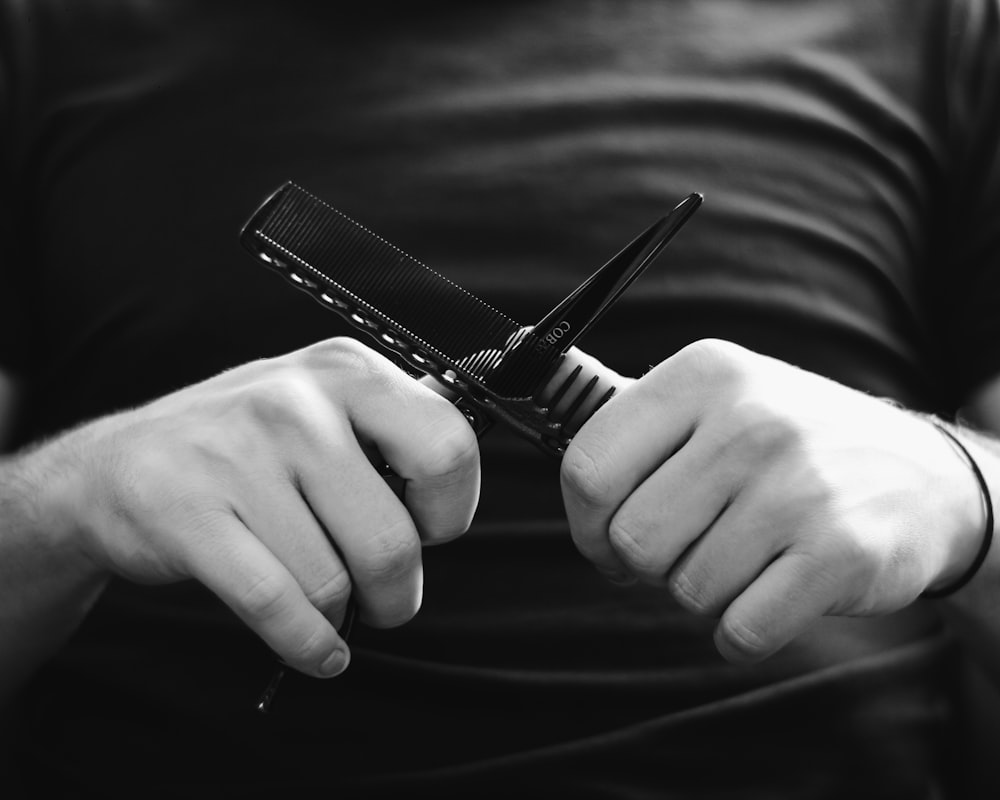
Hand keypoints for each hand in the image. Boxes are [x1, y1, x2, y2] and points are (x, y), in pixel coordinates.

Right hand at [38, 337, 479, 676]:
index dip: (451, 510)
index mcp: (345, 370)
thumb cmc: (243, 445)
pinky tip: (316, 647)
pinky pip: (277, 605)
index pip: (448, 447)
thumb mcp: (321, 405)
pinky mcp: (189, 514)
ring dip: (340, 616)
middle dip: (398, 592)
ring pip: (333, 582)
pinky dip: (307, 643)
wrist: (116, 467)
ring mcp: (237, 454)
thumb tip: (455, 487)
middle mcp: (296, 402)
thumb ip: (391, 433)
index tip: (431, 531)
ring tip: (329, 607)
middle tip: (387, 599)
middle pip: (393, 538)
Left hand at [561, 339, 983, 662]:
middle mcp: (749, 420)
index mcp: (703, 375)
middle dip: (646, 564)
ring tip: (743, 556)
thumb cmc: (790, 444)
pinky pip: (739, 630)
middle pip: (631, 538)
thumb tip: (538, 391)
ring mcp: (797, 485)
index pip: (586, 467)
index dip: (585, 521)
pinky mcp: (839, 553)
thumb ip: (631, 413)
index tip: (606, 535)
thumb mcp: (718, 399)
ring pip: (685, 589)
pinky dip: (742, 631)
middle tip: (685, 549)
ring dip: (703, 592)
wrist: (921, 477)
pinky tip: (770, 593)